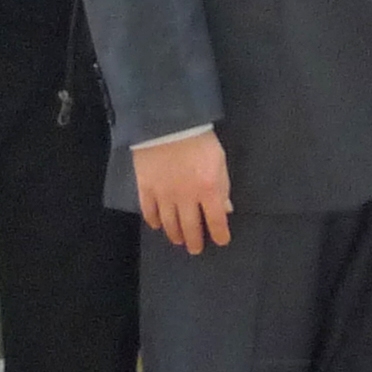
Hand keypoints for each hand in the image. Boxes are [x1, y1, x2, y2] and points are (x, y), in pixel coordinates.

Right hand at [135, 134, 233, 254]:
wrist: (168, 123)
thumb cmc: (200, 140)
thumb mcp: (219, 161)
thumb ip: (222, 186)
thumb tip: (225, 209)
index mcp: (208, 190)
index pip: (216, 221)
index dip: (220, 234)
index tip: (221, 241)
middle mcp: (186, 199)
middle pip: (190, 228)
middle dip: (195, 241)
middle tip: (195, 249)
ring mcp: (164, 196)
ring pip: (169, 224)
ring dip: (175, 235)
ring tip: (179, 240)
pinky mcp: (146, 189)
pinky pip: (149, 212)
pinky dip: (154, 221)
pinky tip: (157, 225)